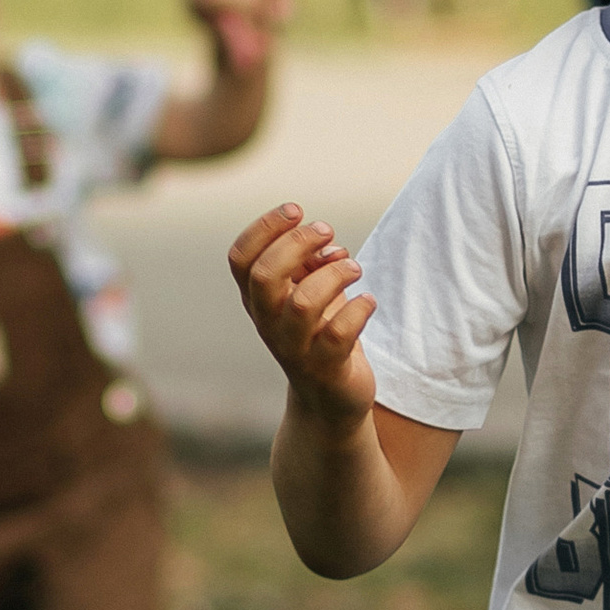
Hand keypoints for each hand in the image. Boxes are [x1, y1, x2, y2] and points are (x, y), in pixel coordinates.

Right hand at [228, 203, 376, 425]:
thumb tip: (325, 240)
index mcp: (258, 300)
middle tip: (328, 233)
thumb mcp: (310, 291)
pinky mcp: (326, 369)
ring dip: (334, 274)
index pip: (240, 258)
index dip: (264, 228)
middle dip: (298, 244)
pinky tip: (369, 301)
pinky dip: (358, 309)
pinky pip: (338, 335)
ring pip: (303, 304)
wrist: (331, 399)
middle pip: (264, 276)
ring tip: (354, 267)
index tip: (297, 210)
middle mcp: (269, 324)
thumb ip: (311, 262)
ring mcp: (295, 349)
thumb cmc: (321, 333)